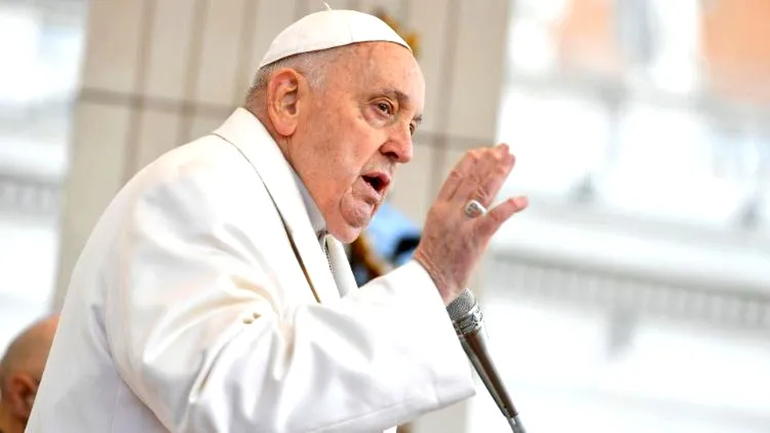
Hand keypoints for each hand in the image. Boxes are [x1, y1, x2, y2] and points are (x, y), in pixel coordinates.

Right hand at [412, 144, 527, 304]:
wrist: (428, 281)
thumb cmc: (433, 260)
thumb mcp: (436, 229)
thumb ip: (450, 214)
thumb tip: (467, 204)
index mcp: (439, 208)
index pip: (455, 176)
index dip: (471, 161)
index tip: (483, 150)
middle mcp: (450, 211)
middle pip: (473, 179)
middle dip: (490, 161)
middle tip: (504, 148)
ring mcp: (463, 224)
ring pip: (483, 190)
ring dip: (499, 172)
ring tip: (511, 158)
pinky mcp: (476, 238)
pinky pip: (495, 217)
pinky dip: (510, 206)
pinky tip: (523, 199)